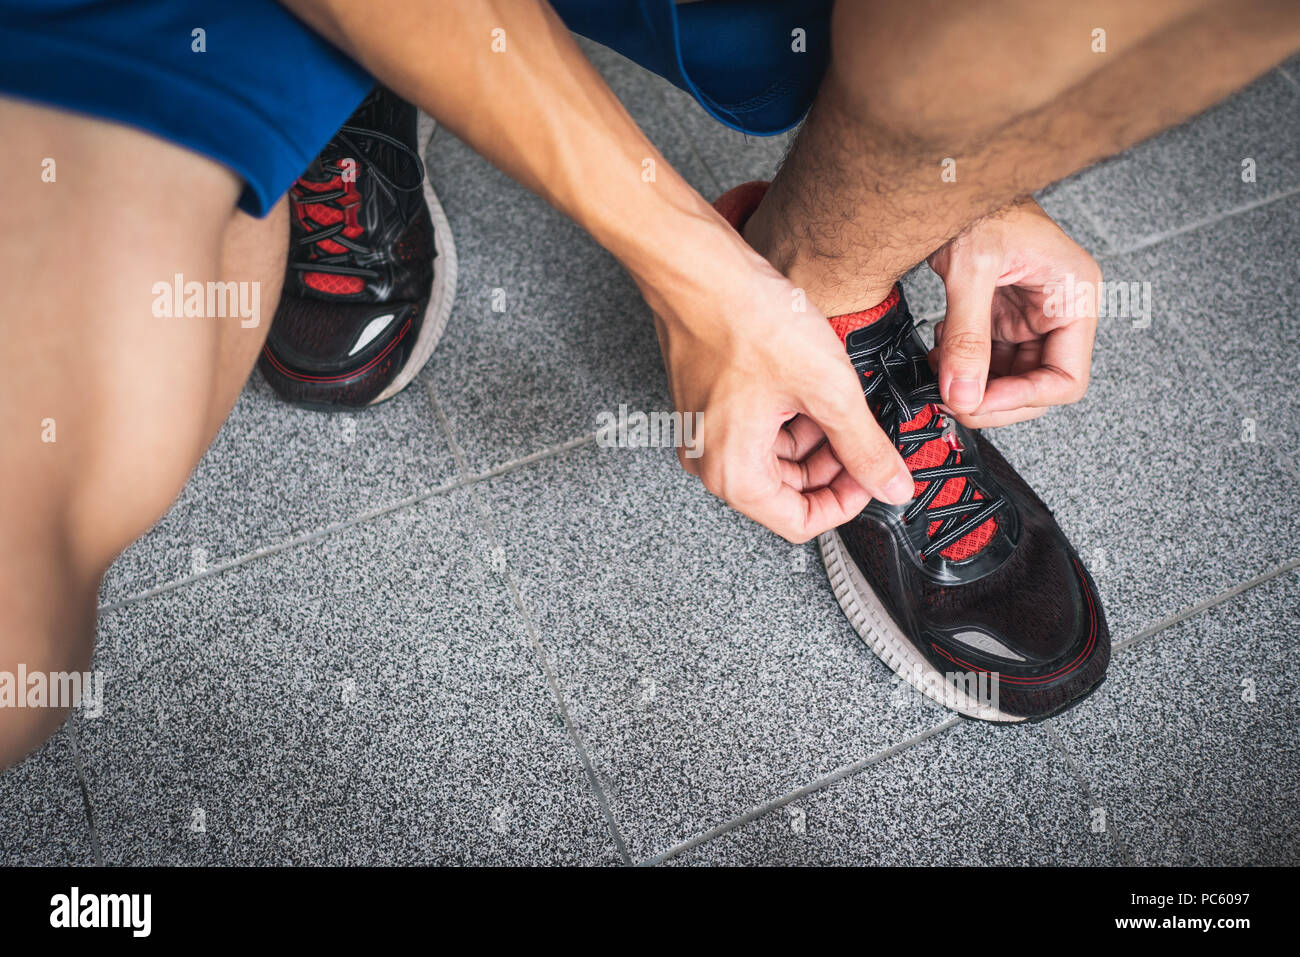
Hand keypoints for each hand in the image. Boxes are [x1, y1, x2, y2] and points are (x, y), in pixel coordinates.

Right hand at [642, 248, 912, 543]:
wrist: (699, 267)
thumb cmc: (744, 320)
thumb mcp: (828, 389)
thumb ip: (865, 447)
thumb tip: (893, 486)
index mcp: (733, 473)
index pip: (800, 523)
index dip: (846, 503)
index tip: (873, 476)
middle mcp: (710, 460)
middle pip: (787, 492)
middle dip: (833, 467)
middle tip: (865, 433)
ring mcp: (705, 433)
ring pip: (776, 459)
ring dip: (815, 439)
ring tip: (838, 398)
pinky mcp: (708, 405)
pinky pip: (759, 431)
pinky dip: (792, 417)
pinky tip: (812, 383)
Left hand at [927, 197, 1100, 427]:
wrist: (954, 179)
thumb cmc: (980, 203)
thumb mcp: (971, 271)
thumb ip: (967, 338)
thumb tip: (963, 394)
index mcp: (1074, 298)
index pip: (1066, 379)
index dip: (1023, 400)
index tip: (978, 403)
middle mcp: (1058, 312)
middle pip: (1036, 386)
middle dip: (992, 398)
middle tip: (951, 398)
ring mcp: (1030, 316)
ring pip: (1008, 378)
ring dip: (972, 384)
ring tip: (939, 372)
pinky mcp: (1002, 314)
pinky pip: (987, 359)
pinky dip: (961, 366)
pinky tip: (939, 353)